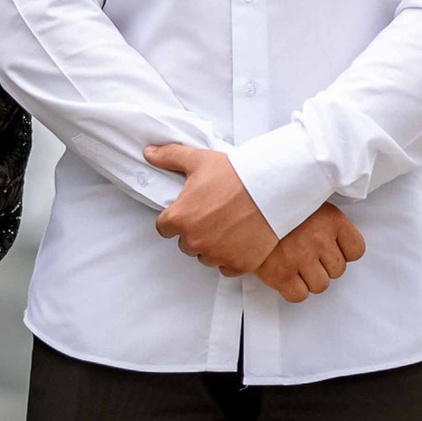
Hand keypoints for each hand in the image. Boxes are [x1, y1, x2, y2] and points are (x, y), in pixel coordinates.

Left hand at [145, 140, 279, 276]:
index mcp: (179, 219)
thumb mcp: (198, 160)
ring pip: (206, 256)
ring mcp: (217, 255)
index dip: (176, 218)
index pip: (164, 228)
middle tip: (214, 214)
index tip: (190, 210)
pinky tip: (240, 238)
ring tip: (229, 224)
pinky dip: (231, 256)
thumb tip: (149, 153)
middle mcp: (194, 242)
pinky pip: (226, 267)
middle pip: (185, 244)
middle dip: (195, 232)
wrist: (272, 187)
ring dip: (212, 245)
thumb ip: (169, 157)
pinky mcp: (238, 264)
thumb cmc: (235, 174)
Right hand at [257, 201, 364, 300]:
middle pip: (338, 270)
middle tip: (306, 255)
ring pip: (320, 285)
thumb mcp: (307, 201)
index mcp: (332, 219)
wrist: (244, 207)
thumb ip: (326, 222)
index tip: (331, 249)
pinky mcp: (281, 274)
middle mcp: (320, 239)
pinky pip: (299, 295)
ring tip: (294, 264)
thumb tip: (339, 243)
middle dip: (323, 266)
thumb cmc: (276, 205)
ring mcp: (301, 257)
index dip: (343, 252)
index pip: (356, 250)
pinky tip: (285, 275)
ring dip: (308, 280)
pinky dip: (292, 290)